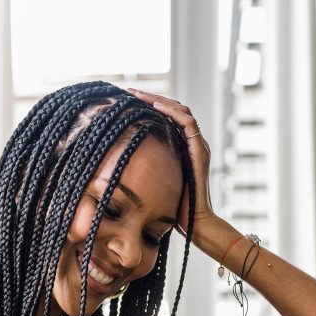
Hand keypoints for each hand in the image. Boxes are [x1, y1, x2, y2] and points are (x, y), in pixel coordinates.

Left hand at [126, 88, 214, 238]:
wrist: (194, 223)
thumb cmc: (172, 211)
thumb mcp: (153, 184)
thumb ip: (143, 171)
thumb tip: (115, 168)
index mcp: (182, 148)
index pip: (168, 118)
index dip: (149, 107)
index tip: (128, 102)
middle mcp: (191, 143)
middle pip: (173, 110)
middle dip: (151, 98)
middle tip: (130, 92)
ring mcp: (197, 145)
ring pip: (181, 110)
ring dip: (159, 100)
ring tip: (138, 95)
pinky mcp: (200, 150)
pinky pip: (188, 122)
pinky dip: (172, 111)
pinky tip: (155, 106)